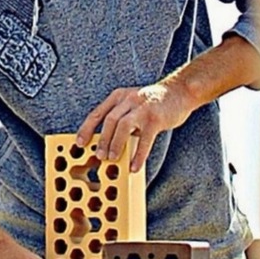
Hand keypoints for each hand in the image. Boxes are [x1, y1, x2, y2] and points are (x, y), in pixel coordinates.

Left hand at [78, 80, 192, 172]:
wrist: (180, 92)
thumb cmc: (153, 103)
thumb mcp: (132, 105)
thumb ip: (121, 119)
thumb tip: (108, 144)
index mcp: (119, 96)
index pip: (98, 113)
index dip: (86, 129)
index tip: (79, 143)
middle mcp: (129, 99)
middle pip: (109, 120)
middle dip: (102, 140)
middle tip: (98, 156)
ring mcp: (143, 108)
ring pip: (123, 126)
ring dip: (115, 144)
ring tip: (112, 159)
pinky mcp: (156, 119)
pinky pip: (145, 139)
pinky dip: (138, 154)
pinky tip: (134, 166)